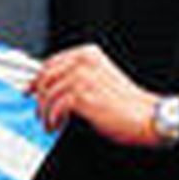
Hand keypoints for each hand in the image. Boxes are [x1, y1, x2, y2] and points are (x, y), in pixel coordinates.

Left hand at [29, 43, 161, 147]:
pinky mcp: (82, 95)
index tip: (30, 89)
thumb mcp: (99, 80)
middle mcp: (83, 62)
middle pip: (45, 76)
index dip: (37, 78)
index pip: (51, 62)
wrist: (148, 116)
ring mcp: (82, 77)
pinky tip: (55, 125)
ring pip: (47, 93)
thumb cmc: (128, 104)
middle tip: (37, 111)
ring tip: (48, 123)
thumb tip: (49, 87)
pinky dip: (52, 118)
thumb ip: (76, 78)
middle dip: (37, 96)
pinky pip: (55, 106)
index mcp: (87, 54)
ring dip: (44, 112)